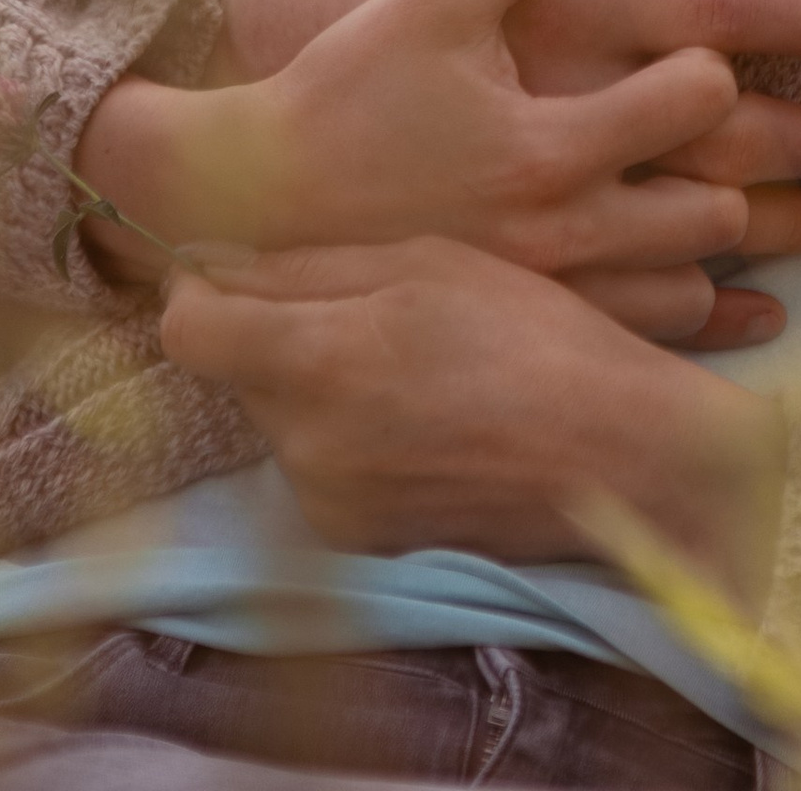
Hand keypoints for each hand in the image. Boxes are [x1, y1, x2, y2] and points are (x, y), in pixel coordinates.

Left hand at [161, 236, 782, 602]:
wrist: (611, 456)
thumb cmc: (533, 335)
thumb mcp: (430, 262)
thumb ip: (310, 266)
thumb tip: (207, 261)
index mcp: (318, 362)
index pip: (189, 329)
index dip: (202, 288)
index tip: (239, 267)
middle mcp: (303, 444)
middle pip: (239, 370)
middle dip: (279, 332)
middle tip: (366, 305)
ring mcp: (325, 501)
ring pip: (281, 418)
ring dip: (317, 384)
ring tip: (408, 361)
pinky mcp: (354, 538)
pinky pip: (318, 465)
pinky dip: (348, 435)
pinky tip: (420, 415)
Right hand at [207, 0, 800, 345]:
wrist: (255, 181)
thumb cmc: (361, 40)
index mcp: (558, 72)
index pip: (716, 44)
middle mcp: (563, 176)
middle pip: (731, 161)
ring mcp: (548, 256)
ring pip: (702, 253)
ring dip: (785, 233)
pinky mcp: (528, 307)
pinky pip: (644, 326)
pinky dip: (713, 317)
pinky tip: (760, 306)